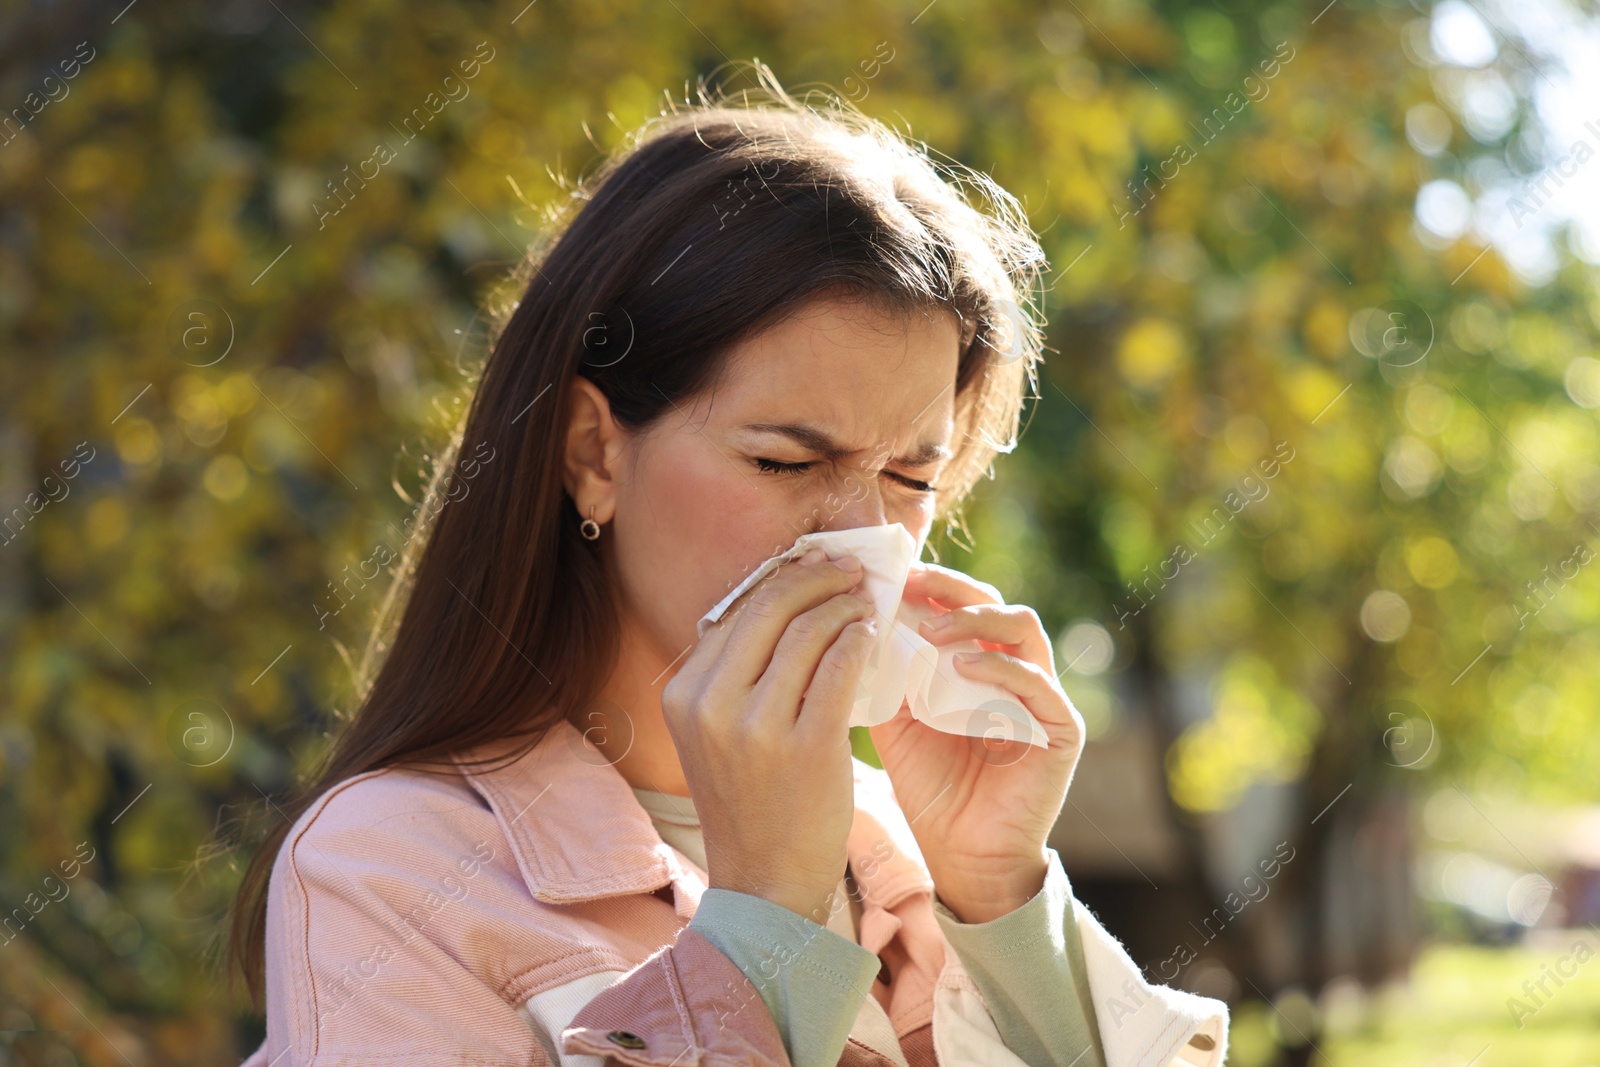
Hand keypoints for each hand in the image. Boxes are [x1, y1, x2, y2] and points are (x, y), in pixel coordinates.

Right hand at [661, 547, 876, 924]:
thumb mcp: (714, 732)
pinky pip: (839, 670)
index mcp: (682, 695)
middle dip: (815, 579)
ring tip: (863, 602)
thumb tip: (778, 600)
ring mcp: (757, 727)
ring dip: (842, 607)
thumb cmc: (748, 801)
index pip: (735, 612)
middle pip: (769, 609)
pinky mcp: (807, 747)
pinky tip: (870, 637)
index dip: (779, 579)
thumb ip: (732, 673)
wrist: (764, 882)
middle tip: (848, 570)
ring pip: (807, 633)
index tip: (813, 565)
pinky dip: (858, 642)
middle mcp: (711, 705)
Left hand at [868, 561, 1084, 924]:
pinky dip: (1000, 667)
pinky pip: (1038, 683)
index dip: (930, 584)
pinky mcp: (1061, 728)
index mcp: (978, 662)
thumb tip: (858, 621)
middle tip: (911, 585)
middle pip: (995, 603)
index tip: (889, 576)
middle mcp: (1015, 670)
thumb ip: (887, 675)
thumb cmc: (931, 786)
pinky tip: (964, 668)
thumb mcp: (897, 722)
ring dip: (976, 620)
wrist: (961, 855)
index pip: (962, 604)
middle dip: (952, 588)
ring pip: (1023, 628)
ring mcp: (1043, 696)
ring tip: (934, 629)